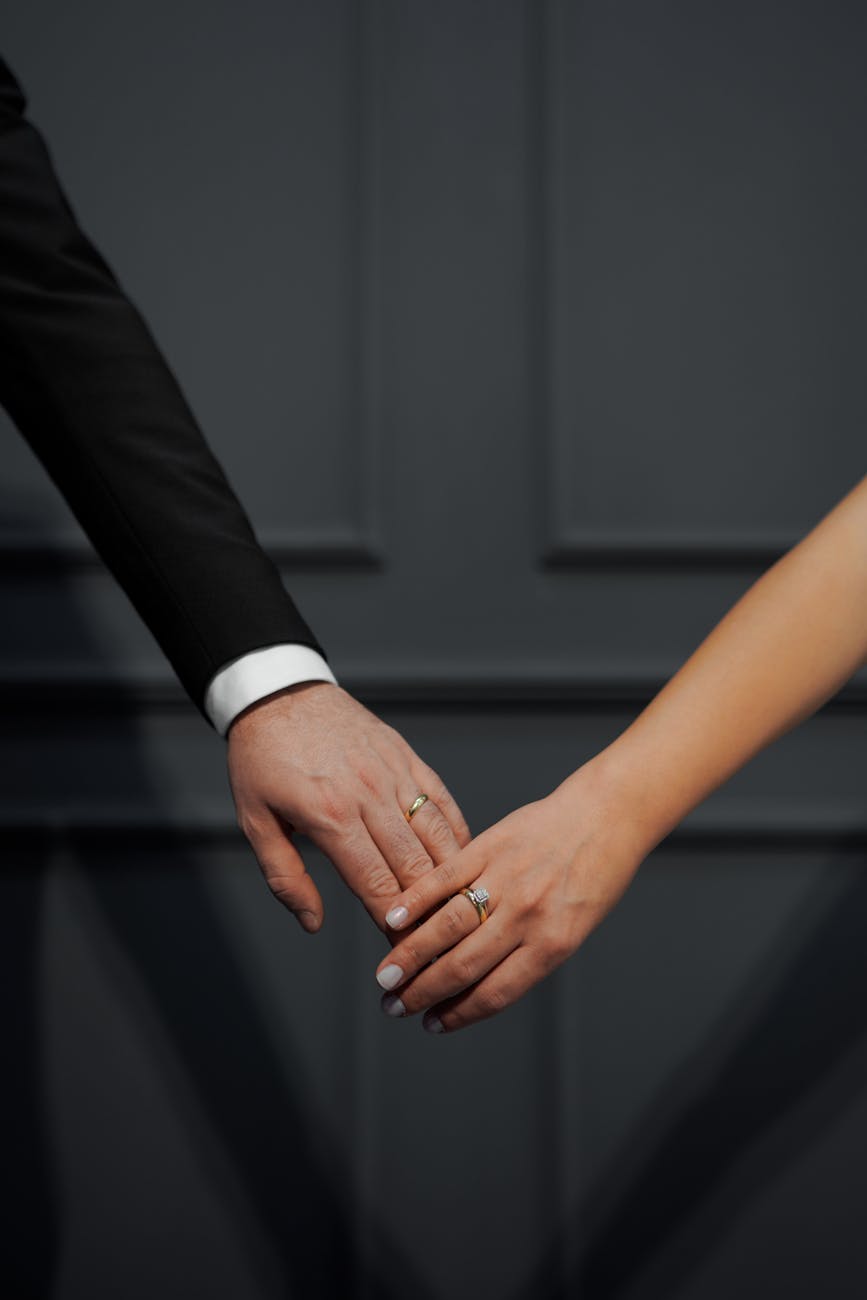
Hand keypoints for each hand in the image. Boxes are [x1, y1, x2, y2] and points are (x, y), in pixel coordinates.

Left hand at [227, 682, 469, 931]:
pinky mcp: (408, 758)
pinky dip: (458, 835)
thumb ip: (284, 876)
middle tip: (439, 947)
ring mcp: (394, 774)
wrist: (280, 693)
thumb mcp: (254, 821)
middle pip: (415, 869)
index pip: (376, 886)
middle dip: (429, 914)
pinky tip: (464, 863)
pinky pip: (443, 802)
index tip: (405, 957)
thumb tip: (313, 923)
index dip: (394, 927)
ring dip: (452, 879)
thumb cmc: (262, 760)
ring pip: (439, 837)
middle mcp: (370, 796)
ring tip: (459, 913)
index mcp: (330, 817)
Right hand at [373, 757, 645, 1031]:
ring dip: (410, 955)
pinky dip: (416, 901)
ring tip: (385, 976)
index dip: (456, 1014)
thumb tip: (478, 983)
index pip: (494, 992)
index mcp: (553, 944)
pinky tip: (393, 920)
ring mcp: (506, 880)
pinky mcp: (490, 847)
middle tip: (392, 1006)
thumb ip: (530, 952)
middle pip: (463, 965)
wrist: (605, 815)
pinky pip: (445, 878)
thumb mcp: (574, 926)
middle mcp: (528, 916)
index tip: (429, 1025)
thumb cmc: (595, 875)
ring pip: (447, 926)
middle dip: (422, 992)